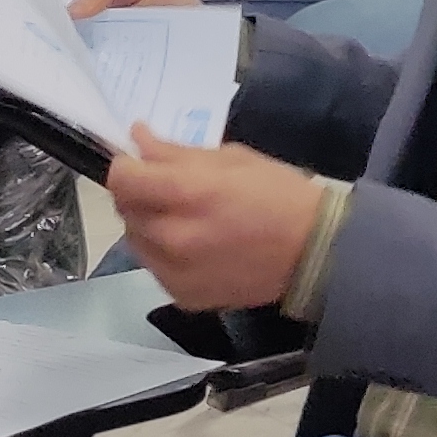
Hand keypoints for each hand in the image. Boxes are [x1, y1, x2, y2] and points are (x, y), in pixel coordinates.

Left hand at [107, 128, 326, 310]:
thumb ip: (179, 153)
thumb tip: (140, 140)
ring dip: (147, 222)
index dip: (124, 165)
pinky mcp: (181, 296)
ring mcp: (173, 272)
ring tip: (179, 215)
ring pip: (136, 240)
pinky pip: (154, 267)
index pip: (124, 180)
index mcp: (188, 194)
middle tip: (162, 184)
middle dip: (137, 192)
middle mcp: (172, 237)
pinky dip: (163, 251)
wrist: (313, 252)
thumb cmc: (278, 194)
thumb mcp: (233, 159)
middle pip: (125, 210)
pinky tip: (192, 243)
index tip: (136, 160)